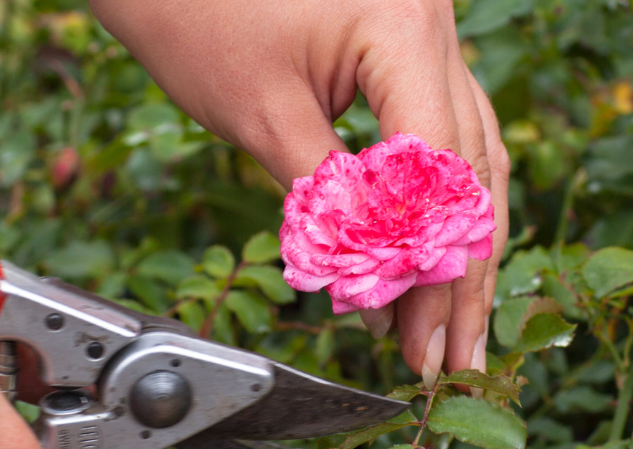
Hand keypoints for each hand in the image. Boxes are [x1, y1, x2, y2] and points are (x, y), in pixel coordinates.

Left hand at [89, 0, 509, 389]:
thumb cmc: (195, 20)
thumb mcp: (263, 118)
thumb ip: (327, 205)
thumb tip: (373, 288)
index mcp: (402, 28)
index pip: (440, 170)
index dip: (431, 265)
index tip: (418, 335)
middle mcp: (432, 25)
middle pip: (469, 169)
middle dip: (458, 271)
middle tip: (452, 355)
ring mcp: (423, 33)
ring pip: (465, 155)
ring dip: (454, 243)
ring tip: (450, 323)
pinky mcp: (402, 49)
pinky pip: (435, 132)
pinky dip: (431, 199)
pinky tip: (430, 252)